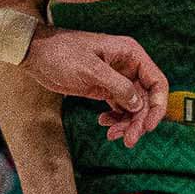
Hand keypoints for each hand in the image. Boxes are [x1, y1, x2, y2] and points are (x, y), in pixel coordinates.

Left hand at [23, 27, 169, 147]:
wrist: (36, 55)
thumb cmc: (62, 53)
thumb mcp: (91, 70)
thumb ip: (118, 87)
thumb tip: (139, 105)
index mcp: (130, 54)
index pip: (157, 82)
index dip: (158, 106)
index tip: (148, 126)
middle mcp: (128, 66)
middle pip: (146, 99)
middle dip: (139, 121)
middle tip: (128, 140)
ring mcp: (117, 79)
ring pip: (133, 107)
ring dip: (127, 124)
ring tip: (113, 135)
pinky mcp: (104, 89)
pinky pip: (119, 108)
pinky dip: (116, 120)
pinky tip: (104, 124)